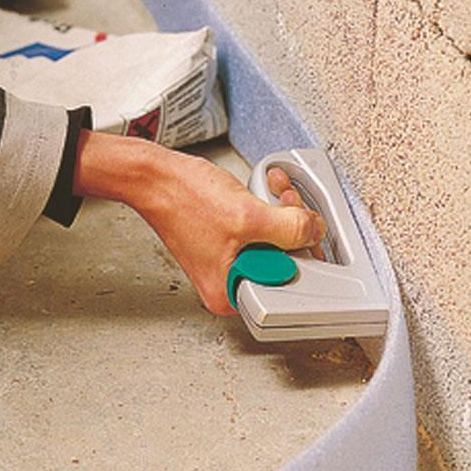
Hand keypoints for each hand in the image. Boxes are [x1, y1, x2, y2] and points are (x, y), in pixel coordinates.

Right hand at [73, 130, 325, 313]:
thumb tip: (315, 232)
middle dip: (294, 225)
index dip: (306, 253)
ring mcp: (229, 261)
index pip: (287, 282)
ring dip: (282, 211)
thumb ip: (291, 229)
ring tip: (273, 190)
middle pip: (284, 260)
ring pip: (275, 240)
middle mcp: (230, 282)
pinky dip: (267, 209)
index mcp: (231, 293)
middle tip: (289, 202)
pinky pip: (260, 229)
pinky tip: (263, 192)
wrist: (155, 177)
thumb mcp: (248, 217)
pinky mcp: (228, 242)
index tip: (311, 229)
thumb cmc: (184, 200)